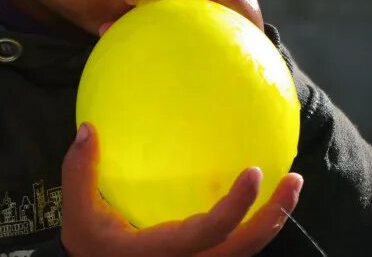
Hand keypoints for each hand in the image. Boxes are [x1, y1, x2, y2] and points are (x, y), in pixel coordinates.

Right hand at [61, 123, 302, 256]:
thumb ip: (80, 172)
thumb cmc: (90, 246)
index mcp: (161, 252)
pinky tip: (260, 195)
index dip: (236, 207)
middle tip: (294, 179)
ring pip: (245, 251)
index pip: (209, 232)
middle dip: (273, 216)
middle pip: (243, 249)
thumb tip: (87, 128)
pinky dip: (253, 222)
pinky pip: (235, 245)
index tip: (255, 172)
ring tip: (290, 184)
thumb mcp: (77, 214)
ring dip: (272, 219)